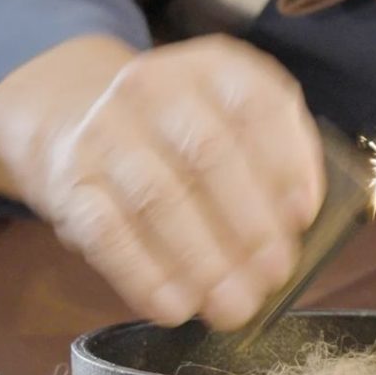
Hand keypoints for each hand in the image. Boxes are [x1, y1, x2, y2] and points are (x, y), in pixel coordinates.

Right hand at [0, 34, 323, 329]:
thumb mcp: (233, 121)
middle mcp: (157, 86)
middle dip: (249, 223)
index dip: (287, 159)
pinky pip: (107, 232)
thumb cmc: (182, 135)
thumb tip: (299, 220)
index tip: (304, 215)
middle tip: (274, 274)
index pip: (258, 102)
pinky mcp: (70, 180)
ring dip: (203, 260)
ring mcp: (106, 130)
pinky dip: (145, 276)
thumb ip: (273, 158)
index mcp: (214, 68)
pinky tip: (176, 306)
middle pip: (208, 153)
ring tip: (234, 305)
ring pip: (159, 197)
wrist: (77, 117)